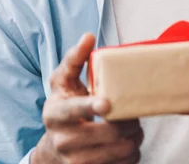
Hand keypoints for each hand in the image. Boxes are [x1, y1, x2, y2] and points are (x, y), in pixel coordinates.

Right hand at [32, 34, 142, 163]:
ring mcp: (76, 161)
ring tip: (134, 127)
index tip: (107, 103)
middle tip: (134, 113)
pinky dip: (132, 153)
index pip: (73, 111)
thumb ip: (74, 58)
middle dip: (128, 122)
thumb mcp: (62, 81)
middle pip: (107, 133)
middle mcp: (63, 140)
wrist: (54, 148)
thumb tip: (88, 36)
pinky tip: (128, 143)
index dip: (91, 107)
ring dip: (134, 138)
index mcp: (55, 113)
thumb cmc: (63, 105)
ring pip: (119, 151)